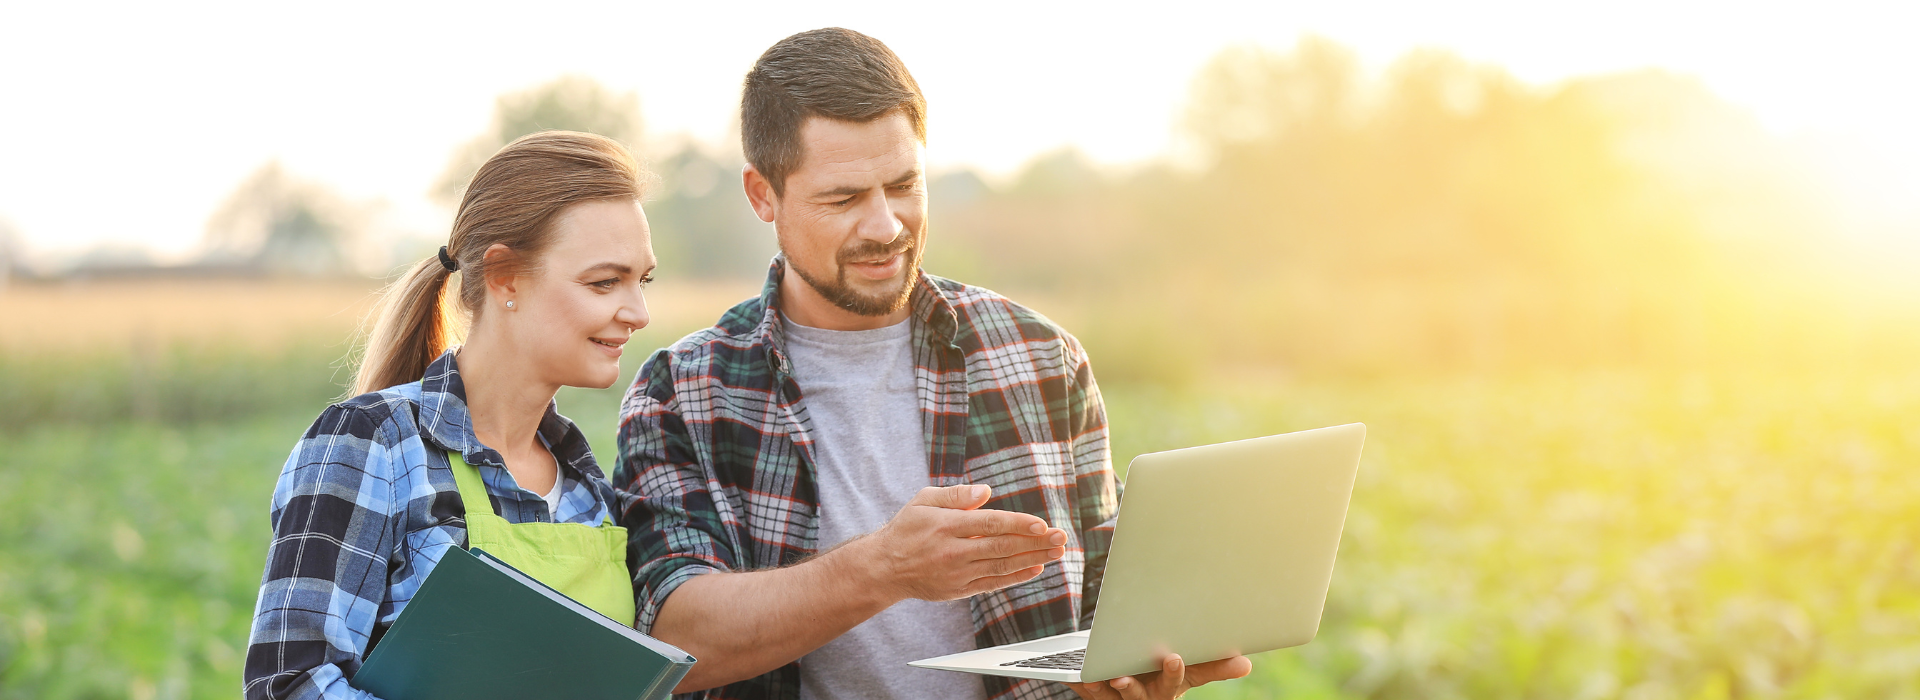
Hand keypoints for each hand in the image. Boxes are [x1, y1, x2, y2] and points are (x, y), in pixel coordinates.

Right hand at [848, 484, 1067, 601]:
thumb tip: (986, 492)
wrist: (886, 567)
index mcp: (947, 526)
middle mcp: (954, 551)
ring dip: (1033, 559)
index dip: (1018, 524)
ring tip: (1056, 552)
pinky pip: (993, 583)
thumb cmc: (908, 528)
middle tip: (1061, 538)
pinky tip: (1036, 569)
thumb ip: (956, 496)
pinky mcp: (959, 589)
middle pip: (1002, 547)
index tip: (1042, 524)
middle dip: (1035, 542)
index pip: (990, 524)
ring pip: (1001, 566)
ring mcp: (958, 573)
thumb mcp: (924, 500)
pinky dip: (1016, 577)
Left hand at [1064, 654, 1252, 699]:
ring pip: (1108, 697)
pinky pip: (1086, 690)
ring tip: (1093, 677)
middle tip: (1122, 678)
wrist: (1137, 681)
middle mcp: (1143, 696)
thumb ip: (1215, 667)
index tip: (1172, 657)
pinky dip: (1078, 682)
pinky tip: (1073, 675)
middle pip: (1138, 695)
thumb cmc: (1165, 674)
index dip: (1173, 672)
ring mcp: (1118, 699)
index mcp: (1167, 688)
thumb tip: (1246, 664)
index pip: (1174, 681)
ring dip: (1100, 688)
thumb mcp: (1190, 671)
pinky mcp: (1097, 695)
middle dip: (1131, 688)